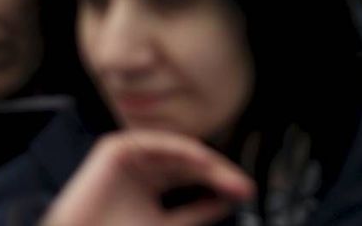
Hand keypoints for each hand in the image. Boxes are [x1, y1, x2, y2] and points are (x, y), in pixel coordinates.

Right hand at [43, 130, 254, 225]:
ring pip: (177, 152)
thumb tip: (229, 201)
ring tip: (229, 179)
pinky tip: (202, 162)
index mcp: (152, 185)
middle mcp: (142, 168)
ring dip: (206, 164)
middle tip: (243, 187)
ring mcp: (130, 156)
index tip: (244, 193)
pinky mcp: (116, 147)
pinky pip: (157, 143)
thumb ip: (197, 212)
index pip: (193, 178)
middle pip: (189, 164)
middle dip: (219, 174)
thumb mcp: (166, 225)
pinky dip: (181, 150)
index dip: (219, 185)